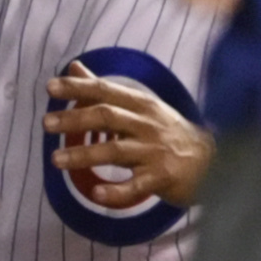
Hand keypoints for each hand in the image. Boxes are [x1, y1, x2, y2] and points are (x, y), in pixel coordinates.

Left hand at [46, 66, 213, 210]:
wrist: (214, 162)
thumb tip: (74, 67)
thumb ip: (105, 90)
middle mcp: (148, 125)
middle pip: (108, 117)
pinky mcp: (162, 178)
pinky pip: (136, 186)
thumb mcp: (141, 107)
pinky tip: (95, 194)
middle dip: (75, 119)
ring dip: (84, 155)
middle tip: (46, 123)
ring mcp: (155, 152)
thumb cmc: (169, 133)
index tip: (50, 87)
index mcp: (142, 105)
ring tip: (55, 160)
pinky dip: (116, 191)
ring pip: (116, 151)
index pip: (107, 91)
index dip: (78, 87)